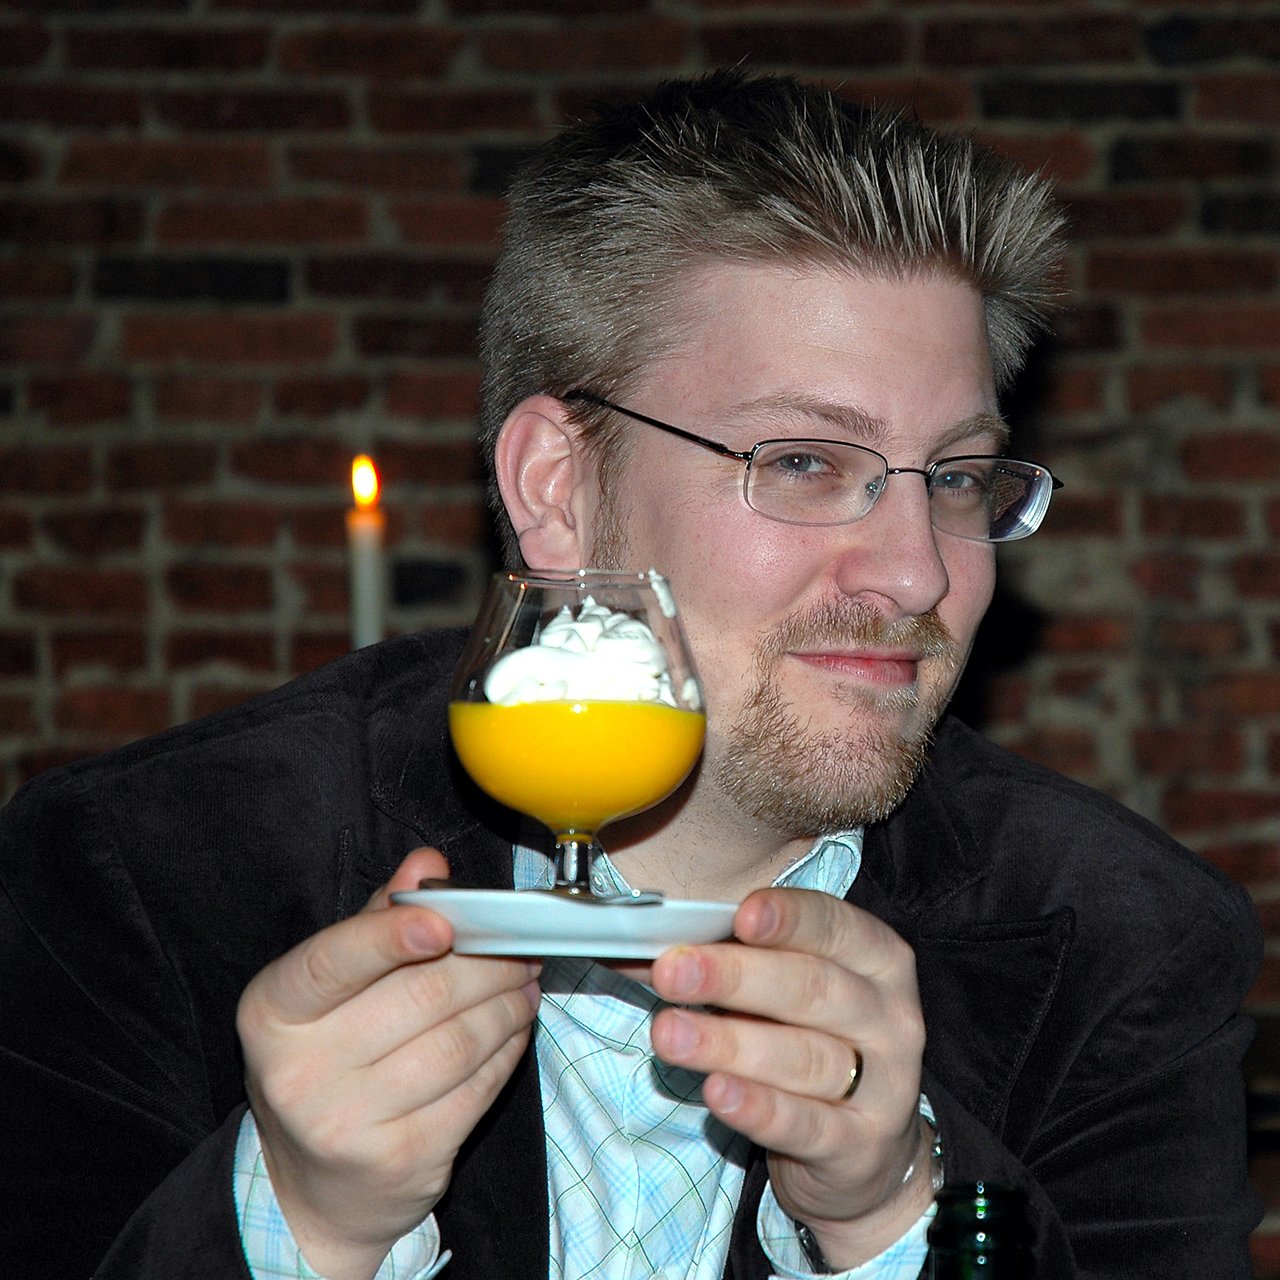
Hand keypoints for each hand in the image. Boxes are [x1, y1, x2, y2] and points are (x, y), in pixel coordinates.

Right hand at [236, 848, 540, 1279]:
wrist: (314, 1187)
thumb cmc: (328, 1060)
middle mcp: (300, 1071)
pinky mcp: (403, 1160)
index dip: (392, 935)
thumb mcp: (330, 989)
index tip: (445, 919)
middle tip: (516, 945)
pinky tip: (513, 1028)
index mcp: (274, 1011)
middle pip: (421, 996)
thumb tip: (426, 863)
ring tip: (522, 982)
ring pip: (458, 1042)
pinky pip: (476, 1090)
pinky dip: (507, 1051)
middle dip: (485, 964)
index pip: (333, 960)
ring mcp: (349, 1123)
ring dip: (506, 1004)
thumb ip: (377, 920)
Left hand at [648, 888, 934, 1268]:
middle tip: (672, 971)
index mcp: (878, 958)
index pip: (835, 925)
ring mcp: (885, 1085)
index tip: (740, 915)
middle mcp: (890, 1016)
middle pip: (812, 988)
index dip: (789, 918)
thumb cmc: (812, 1039)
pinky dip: (758, 1107)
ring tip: (669, 1032)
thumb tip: (646, 949)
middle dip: (735, 977)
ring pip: (803, 1057)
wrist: (866, 1148)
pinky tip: (716, 1091)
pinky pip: (805, 1124)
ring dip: (729, 1043)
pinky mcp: (861, 1146)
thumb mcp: (784, 990)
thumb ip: (732, 961)